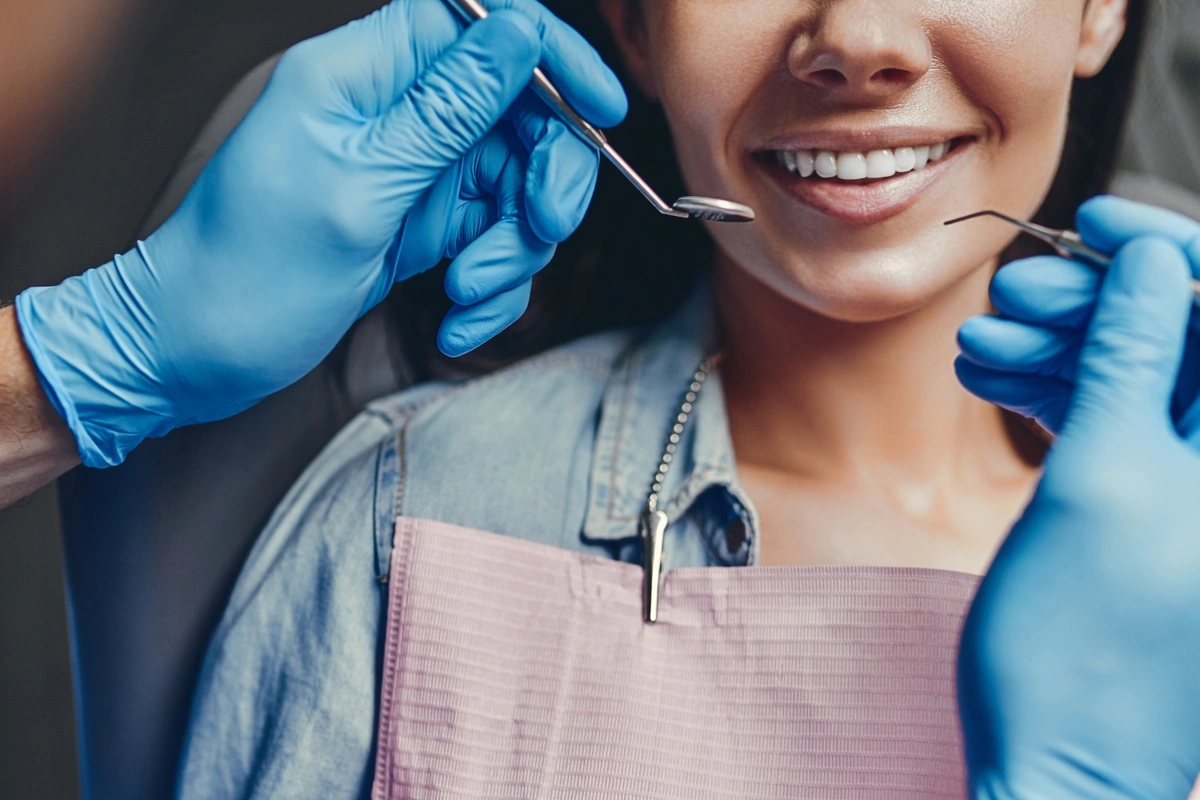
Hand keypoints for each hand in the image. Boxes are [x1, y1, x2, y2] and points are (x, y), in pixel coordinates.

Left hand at [15, 0, 625, 467]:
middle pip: (518, 114)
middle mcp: (394, 114)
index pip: (481, 23)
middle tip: (540, 230)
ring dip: (511, 251)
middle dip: (543, 179)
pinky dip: (488, 286)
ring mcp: (412, 172)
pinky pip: (489, 240)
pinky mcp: (419, 225)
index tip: (600, 112)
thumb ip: (447, 108)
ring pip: (513, 187)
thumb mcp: (357, 187)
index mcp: (364, 74)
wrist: (196, 353)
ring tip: (466, 293)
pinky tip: (455, 320)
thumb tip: (520, 32)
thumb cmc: (248, 270)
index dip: (551, 56)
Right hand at [957, 232, 1199, 798]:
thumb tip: (1156, 263)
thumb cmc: (1080, 646)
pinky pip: (1115, 424)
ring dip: (1060, 347)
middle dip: (1097, 303)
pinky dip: (1054, 395)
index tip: (1097, 224)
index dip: (1168, 252)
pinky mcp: (1153, 510)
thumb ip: (1134, 362)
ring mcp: (1195, 488)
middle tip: (1010, 295)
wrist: (1056, 759)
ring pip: (1139, 377)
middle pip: (1183, 338)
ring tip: (978, 344)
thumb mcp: (1100, 480)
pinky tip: (990, 379)